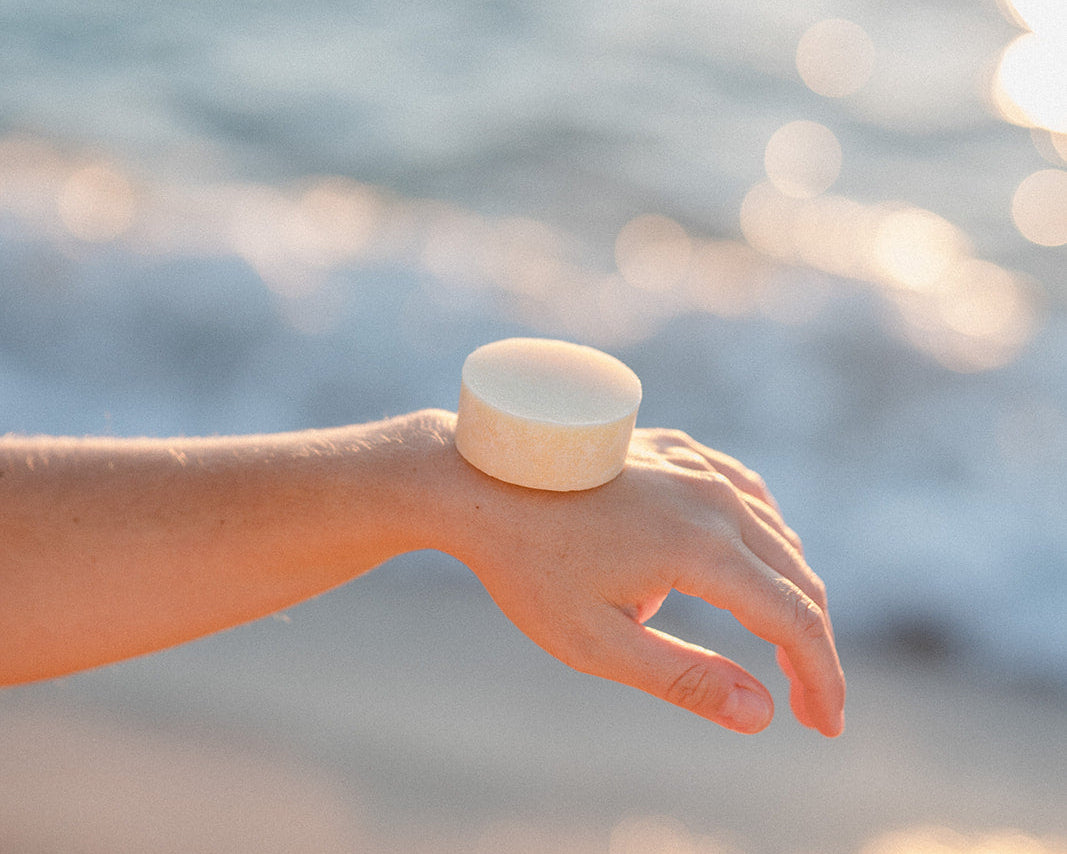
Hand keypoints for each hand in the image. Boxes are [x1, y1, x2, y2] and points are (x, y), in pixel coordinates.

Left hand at [431, 420, 844, 735]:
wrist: (478, 480)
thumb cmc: (528, 567)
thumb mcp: (598, 643)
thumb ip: (685, 678)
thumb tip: (763, 715)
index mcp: (701, 549)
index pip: (794, 620)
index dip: (821, 678)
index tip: (826, 727)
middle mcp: (714, 500)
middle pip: (798, 579)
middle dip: (812, 647)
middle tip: (807, 705)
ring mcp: (698, 467)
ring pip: (779, 536)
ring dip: (792, 594)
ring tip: (782, 649)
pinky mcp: (680, 450)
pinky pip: (749, 494)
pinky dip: (768, 540)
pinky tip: (757, 563)